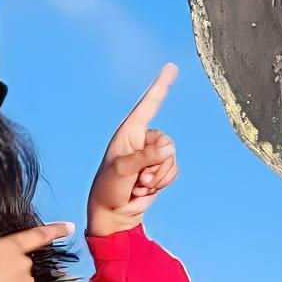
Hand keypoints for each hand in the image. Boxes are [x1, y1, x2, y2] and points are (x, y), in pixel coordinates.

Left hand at [87, 63, 177, 237]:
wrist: (113, 215)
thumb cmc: (109, 189)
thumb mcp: (123, 170)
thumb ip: (146, 156)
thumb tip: (169, 147)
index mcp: (128, 132)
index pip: (148, 105)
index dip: (161, 86)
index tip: (171, 67)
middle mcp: (141, 140)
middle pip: (167, 142)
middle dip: (156, 164)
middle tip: (138, 179)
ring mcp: (151, 155)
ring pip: (171, 158)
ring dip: (158, 176)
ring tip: (139, 185)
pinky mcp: (159, 169)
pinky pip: (173, 170)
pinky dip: (163, 182)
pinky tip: (146, 189)